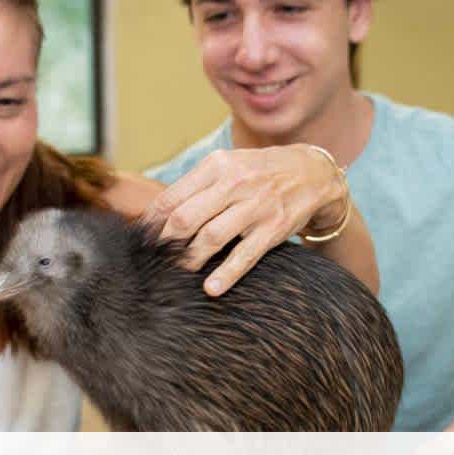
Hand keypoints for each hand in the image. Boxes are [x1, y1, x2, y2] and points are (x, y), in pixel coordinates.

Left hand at [142, 144, 346, 295]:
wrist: (312, 173)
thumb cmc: (259, 172)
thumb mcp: (227, 166)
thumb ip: (195, 186)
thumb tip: (156, 214)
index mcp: (217, 166)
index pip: (172, 197)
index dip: (151, 222)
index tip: (141, 239)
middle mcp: (235, 183)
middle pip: (185, 218)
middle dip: (165, 243)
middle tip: (154, 260)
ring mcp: (256, 207)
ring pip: (210, 238)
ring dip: (189, 260)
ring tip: (177, 273)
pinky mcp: (273, 228)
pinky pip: (245, 255)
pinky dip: (226, 274)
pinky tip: (211, 288)